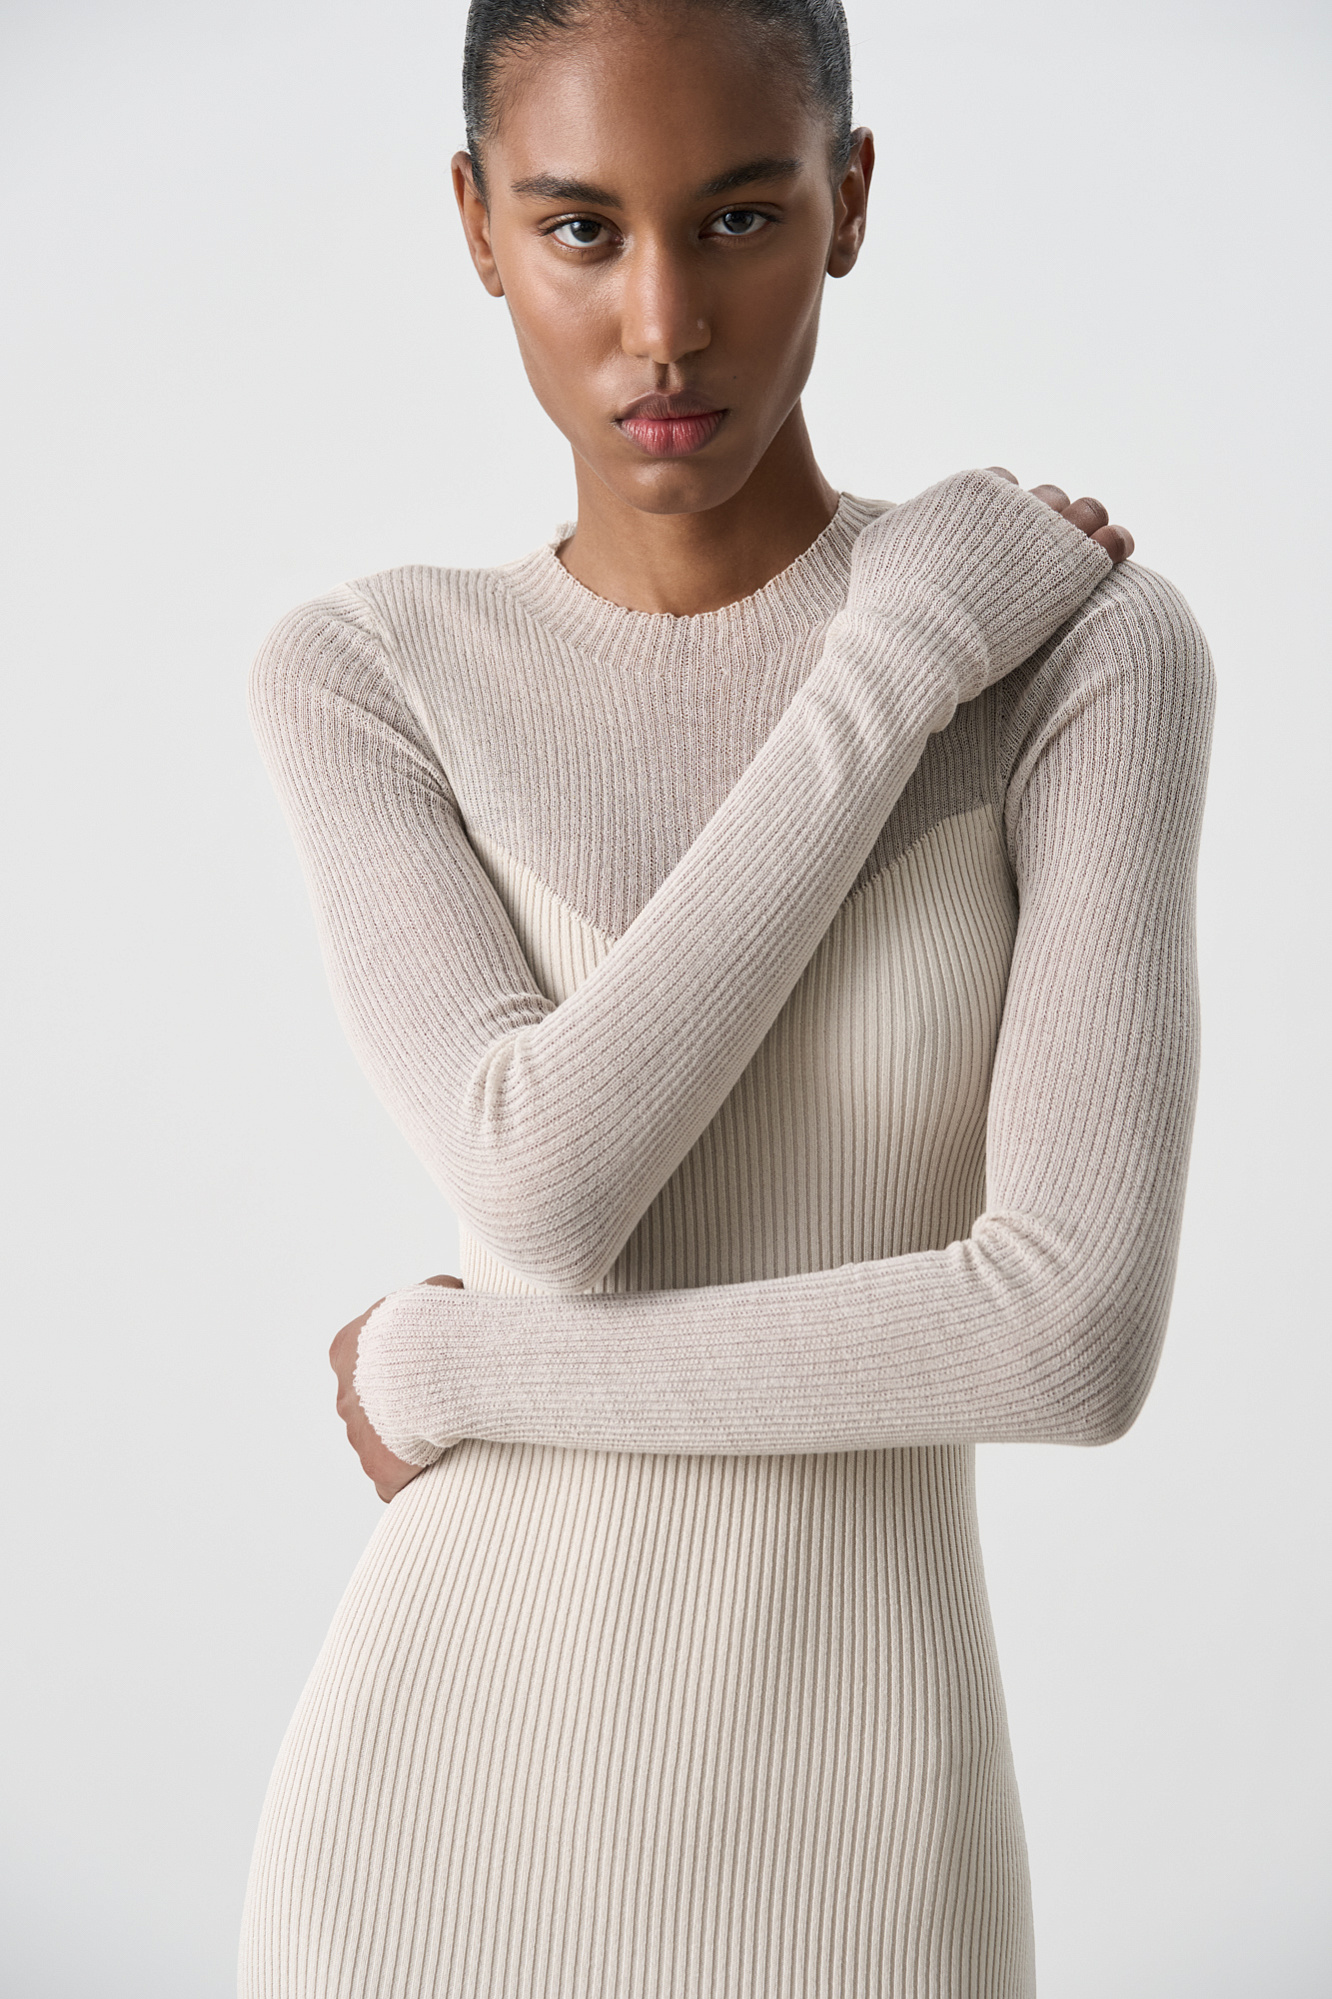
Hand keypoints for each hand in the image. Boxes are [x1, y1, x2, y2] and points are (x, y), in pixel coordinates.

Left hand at [329, 1274, 463, 1501]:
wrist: (427, 1363)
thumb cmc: (430, 1321)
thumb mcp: (437, 1290)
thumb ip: (438, 1294)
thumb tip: (458, 1293)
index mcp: (346, 1351)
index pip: (364, 1364)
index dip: (396, 1367)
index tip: (427, 1369)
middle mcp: (345, 1396)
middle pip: (371, 1407)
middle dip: (399, 1408)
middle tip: (440, 1401)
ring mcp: (359, 1437)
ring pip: (381, 1444)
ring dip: (409, 1441)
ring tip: (450, 1431)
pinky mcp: (380, 1469)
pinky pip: (394, 1480)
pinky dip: (413, 1478)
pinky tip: (440, 1469)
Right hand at [844, 465, 1132, 707]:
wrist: (917, 643)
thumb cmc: (886, 608)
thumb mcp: (879, 549)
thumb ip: (903, 527)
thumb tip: (904, 526)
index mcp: (969, 489)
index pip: (1000, 486)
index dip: (1002, 515)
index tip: (999, 542)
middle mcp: (1014, 499)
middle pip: (1044, 498)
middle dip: (1042, 523)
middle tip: (1038, 556)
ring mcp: (1047, 529)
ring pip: (1084, 511)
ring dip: (1084, 527)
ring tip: (1085, 548)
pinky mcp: (1074, 564)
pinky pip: (1110, 540)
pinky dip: (1116, 542)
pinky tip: (1115, 549)